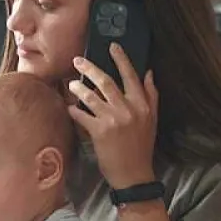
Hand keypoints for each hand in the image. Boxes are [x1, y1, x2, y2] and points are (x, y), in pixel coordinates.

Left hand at [68, 43, 158, 188]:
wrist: (134, 173)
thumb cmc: (141, 146)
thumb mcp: (152, 119)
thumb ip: (151, 95)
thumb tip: (148, 73)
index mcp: (142, 104)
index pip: (131, 75)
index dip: (121, 59)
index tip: (112, 46)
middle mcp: (129, 108)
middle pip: (106, 81)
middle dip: (89, 68)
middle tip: (77, 61)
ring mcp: (113, 119)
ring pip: (90, 95)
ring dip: (78, 88)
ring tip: (71, 84)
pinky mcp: (99, 131)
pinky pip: (81, 114)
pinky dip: (72, 110)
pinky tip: (68, 107)